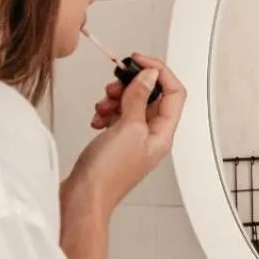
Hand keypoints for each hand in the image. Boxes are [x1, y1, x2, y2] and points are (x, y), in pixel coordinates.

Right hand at [66, 54, 184, 215]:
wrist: (83, 198)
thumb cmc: (107, 174)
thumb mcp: (127, 128)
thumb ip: (140, 98)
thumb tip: (149, 75)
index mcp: (163, 134)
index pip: (175, 92)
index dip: (159, 72)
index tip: (138, 60)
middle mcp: (152, 136)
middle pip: (151, 96)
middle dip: (131, 86)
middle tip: (114, 87)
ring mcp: (134, 140)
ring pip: (131, 105)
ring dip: (116, 99)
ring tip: (103, 106)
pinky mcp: (117, 143)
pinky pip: (116, 117)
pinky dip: (106, 112)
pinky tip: (97, 120)